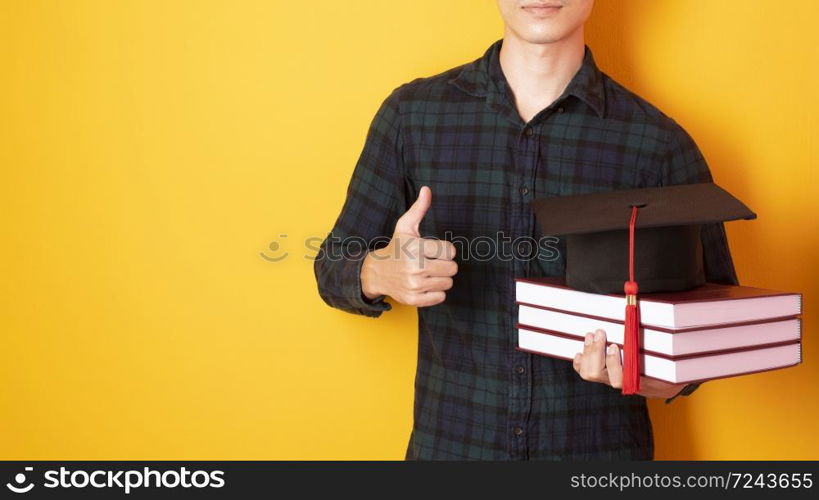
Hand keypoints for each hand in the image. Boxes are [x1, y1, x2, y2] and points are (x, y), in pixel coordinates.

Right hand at [360, 186, 457, 306]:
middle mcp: (415, 267)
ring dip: (441, 279)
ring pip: (448, 283)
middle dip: (444, 265)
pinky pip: (440, 298)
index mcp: (416, 248)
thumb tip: (427, 189)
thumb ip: (419, 209)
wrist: (377, 272)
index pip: (450, 251)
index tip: (434, 251)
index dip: (445, 250)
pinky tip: (425, 284)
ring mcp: (414, 285)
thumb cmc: (396, 248)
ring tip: (428, 273)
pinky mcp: (414, 300)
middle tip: (432, 263)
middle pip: (452, 269)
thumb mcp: (405, 227)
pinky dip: (435, 292)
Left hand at [572, 329, 686, 398]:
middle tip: (599, 332)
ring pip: (589, 373)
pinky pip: (584, 372)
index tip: (614, 346)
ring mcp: (608, 380)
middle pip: (597, 373)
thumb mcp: (666, 359)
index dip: (612, 363)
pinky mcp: (601, 376)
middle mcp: (619, 382)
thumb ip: (657, 345)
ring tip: (590, 336)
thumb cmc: (663, 369)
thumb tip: (648, 319)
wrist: (658, 384)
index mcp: (635, 379)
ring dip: (588, 352)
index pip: (618, 378)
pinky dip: (579, 362)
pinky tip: (579, 352)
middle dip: (595, 351)